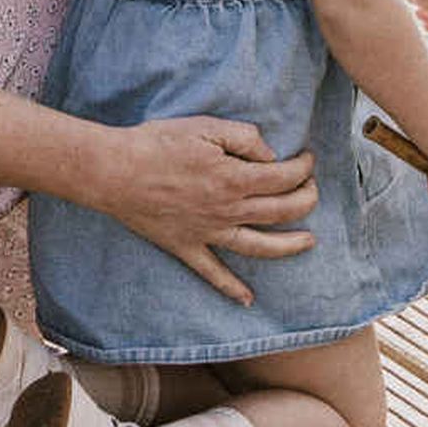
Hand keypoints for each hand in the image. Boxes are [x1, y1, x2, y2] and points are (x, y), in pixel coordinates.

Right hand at [97, 115, 318, 304]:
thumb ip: (245, 138)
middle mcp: (227, 211)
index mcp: (234, 179)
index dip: (303, 168)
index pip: (284, 178)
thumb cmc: (158, 143)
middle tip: (312, 189)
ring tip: (309, 242)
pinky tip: (248, 300)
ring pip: (260, 246)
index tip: (308, 159)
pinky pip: (213, 273)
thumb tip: (270, 155)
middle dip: (306, 199)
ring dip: (289, 246)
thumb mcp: (205, 127)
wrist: (115, 172)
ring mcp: (208, 233)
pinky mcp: (186, 246)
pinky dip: (231, 288)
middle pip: (281, 211)